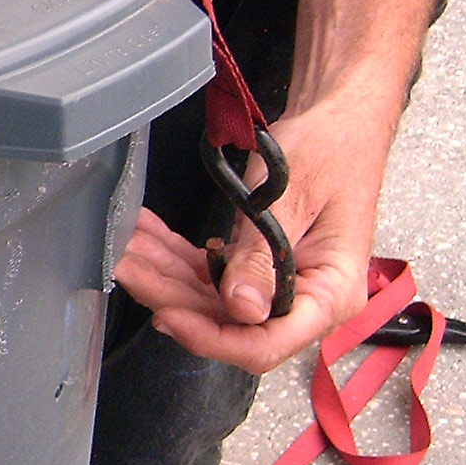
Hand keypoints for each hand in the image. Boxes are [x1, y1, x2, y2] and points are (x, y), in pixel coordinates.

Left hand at [114, 99, 392, 373]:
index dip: (213, 338)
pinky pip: (209, 273)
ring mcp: (277, 284)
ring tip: (127, 247)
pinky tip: (146, 237)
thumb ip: (264, 256)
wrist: (338, 121)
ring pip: (209, 299)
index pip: (267, 343)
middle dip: (172, 298)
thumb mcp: (293, 197)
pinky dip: (175, 256)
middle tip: (128, 267)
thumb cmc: (330, 149)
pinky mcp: (254, 266)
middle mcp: (305, 299)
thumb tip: (242, 308)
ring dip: (165, 275)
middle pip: (229, 323)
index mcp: (331, 294)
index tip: (168, 315)